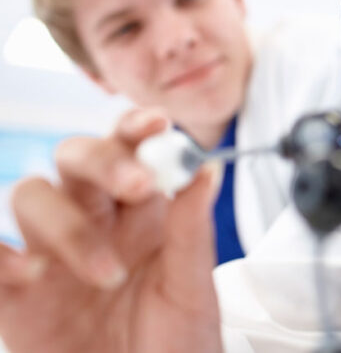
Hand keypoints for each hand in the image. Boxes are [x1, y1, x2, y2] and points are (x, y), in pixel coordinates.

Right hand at [0, 108, 222, 352]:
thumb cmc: (176, 346)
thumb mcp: (192, 292)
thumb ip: (193, 232)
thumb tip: (206, 169)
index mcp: (141, 213)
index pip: (131, 150)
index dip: (136, 127)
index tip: (156, 123)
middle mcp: (93, 221)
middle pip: (75, 157)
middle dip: (103, 160)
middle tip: (137, 185)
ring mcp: (49, 254)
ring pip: (30, 195)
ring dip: (67, 226)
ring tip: (107, 274)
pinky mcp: (14, 294)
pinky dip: (0, 251)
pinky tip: (30, 273)